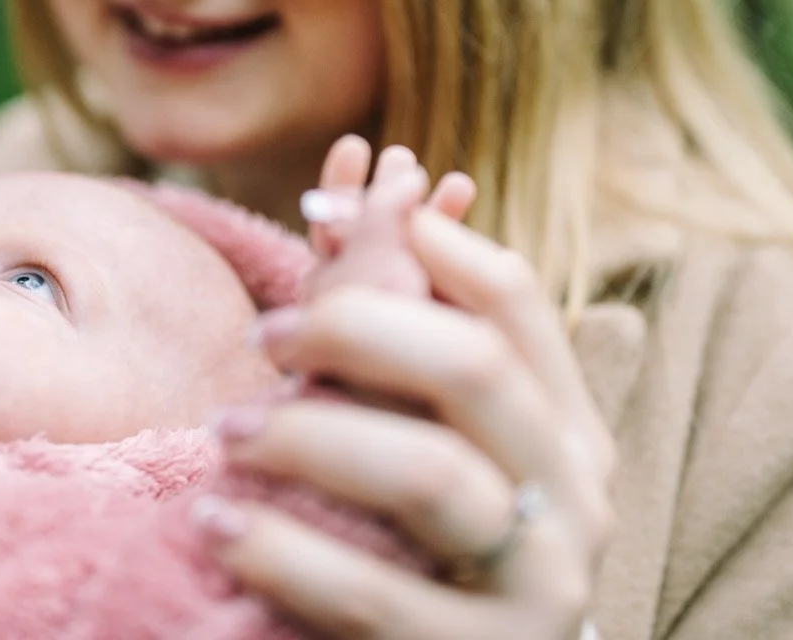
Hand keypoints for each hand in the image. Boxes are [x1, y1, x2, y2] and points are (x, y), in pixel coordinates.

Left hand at [198, 142, 613, 638]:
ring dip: (307, 437)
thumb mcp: (432, 436)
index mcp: (566, 425)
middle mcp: (576, 495)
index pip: (512, 297)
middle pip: (475, 365)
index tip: (317, 214)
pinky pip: (375, 594)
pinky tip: (217, 525)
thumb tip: (348, 196)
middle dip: (354, 328)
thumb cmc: (428, 541)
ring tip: (224, 433)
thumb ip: (398, 338)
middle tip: (263, 334)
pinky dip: (284, 553)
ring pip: (430, 473)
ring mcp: (541, 582)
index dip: (416, 239)